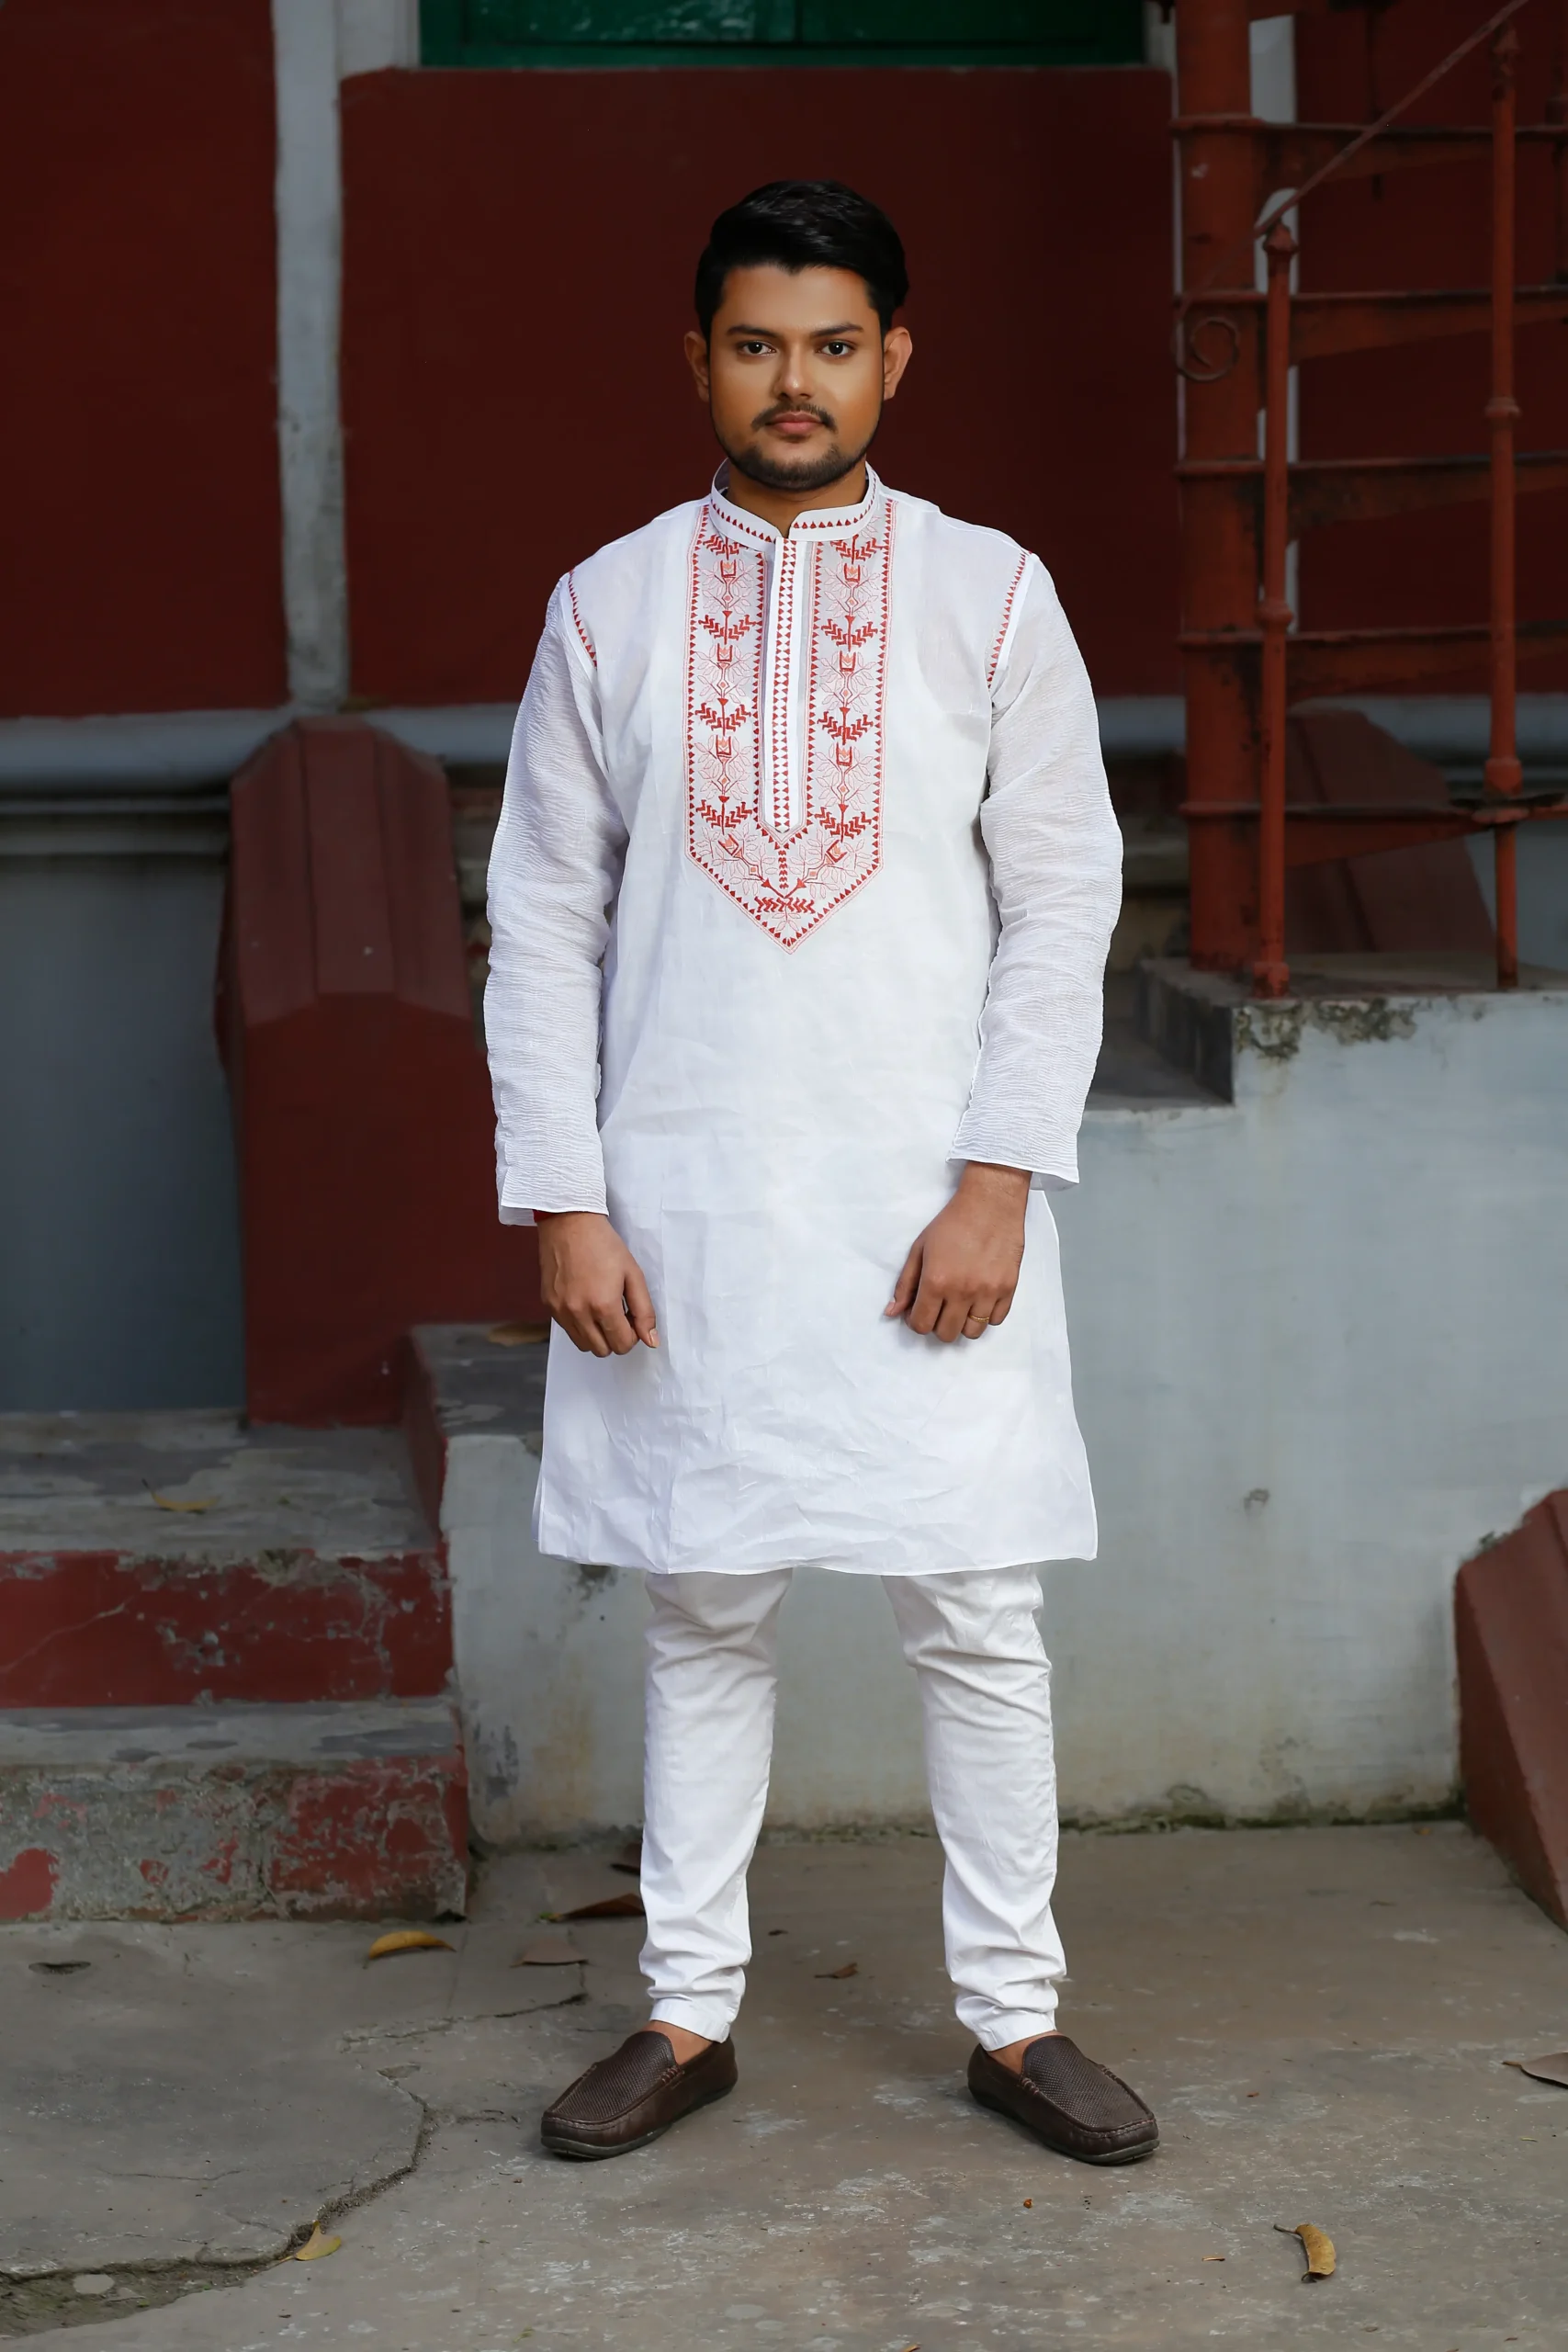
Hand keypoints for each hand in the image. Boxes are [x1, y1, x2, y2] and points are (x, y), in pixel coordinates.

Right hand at [536, 1212, 657, 1357]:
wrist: (569, 1223)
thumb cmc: (604, 1245)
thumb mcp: (633, 1275)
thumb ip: (644, 1311)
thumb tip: (651, 1341)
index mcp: (603, 1306)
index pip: (622, 1345)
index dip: (633, 1335)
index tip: (632, 1317)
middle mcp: (578, 1313)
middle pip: (602, 1350)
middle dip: (615, 1337)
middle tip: (619, 1313)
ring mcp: (560, 1311)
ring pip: (583, 1345)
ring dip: (597, 1335)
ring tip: (602, 1308)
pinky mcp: (549, 1305)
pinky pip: (568, 1329)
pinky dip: (580, 1324)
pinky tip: (585, 1301)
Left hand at [885, 1163, 1029, 1343]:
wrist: (990, 1204)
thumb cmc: (952, 1223)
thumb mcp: (919, 1249)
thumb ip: (905, 1284)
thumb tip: (892, 1312)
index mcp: (936, 1281)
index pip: (921, 1325)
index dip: (916, 1321)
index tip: (919, 1310)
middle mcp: (962, 1291)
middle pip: (946, 1334)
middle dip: (937, 1324)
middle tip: (939, 1306)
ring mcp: (988, 1292)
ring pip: (972, 1332)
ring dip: (962, 1323)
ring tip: (960, 1304)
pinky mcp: (1008, 1288)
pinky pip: (995, 1320)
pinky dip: (985, 1315)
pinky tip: (979, 1299)